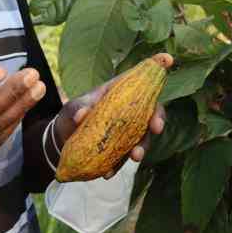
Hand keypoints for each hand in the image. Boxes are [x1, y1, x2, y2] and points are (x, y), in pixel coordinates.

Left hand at [54, 53, 173, 177]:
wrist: (63, 138)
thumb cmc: (73, 114)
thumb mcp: (73, 108)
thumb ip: (78, 108)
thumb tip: (81, 114)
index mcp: (119, 93)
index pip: (141, 80)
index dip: (156, 69)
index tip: (168, 60)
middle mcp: (128, 111)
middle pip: (151, 112)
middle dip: (157, 120)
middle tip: (155, 128)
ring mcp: (127, 131)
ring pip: (142, 138)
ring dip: (142, 147)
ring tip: (135, 157)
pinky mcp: (120, 149)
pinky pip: (124, 158)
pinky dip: (118, 166)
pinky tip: (108, 173)